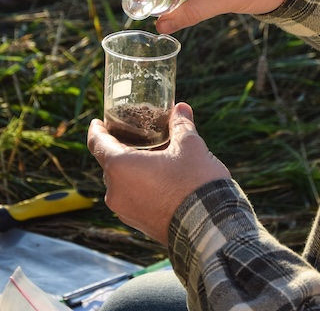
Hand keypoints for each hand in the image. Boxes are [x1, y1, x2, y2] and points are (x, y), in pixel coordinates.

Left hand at [87, 103, 229, 244]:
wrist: (207, 225)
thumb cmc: (194, 182)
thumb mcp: (190, 145)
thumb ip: (181, 124)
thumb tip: (180, 108)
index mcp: (120, 167)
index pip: (97, 143)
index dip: (97, 130)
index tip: (98, 122)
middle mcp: (115, 191)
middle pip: (111, 163)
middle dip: (123, 148)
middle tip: (138, 135)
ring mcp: (125, 211)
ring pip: (122, 182)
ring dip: (133, 169)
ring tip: (154, 157)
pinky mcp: (137, 224)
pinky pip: (132, 198)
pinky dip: (140, 186)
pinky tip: (161, 180)